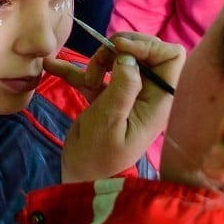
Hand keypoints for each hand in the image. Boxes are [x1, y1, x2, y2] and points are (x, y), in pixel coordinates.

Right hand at [45, 33, 185, 181]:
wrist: (81, 179)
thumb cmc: (98, 156)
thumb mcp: (110, 122)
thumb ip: (122, 88)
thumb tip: (128, 57)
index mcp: (160, 100)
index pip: (171, 55)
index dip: (147, 45)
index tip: (118, 48)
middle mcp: (149, 93)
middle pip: (145, 51)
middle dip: (119, 50)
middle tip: (99, 64)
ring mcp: (129, 94)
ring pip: (120, 58)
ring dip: (99, 60)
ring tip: (87, 80)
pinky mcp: (109, 96)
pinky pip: (97, 74)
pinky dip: (77, 70)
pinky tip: (52, 65)